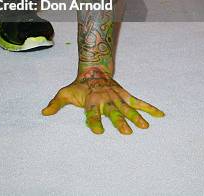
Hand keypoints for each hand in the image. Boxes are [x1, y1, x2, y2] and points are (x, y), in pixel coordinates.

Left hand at [41, 70, 163, 134]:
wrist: (93, 70)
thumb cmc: (78, 87)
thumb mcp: (65, 93)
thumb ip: (56, 104)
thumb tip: (43, 113)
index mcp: (91, 101)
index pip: (92, 113)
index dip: (94, 122)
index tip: (98, 131)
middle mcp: (105, 100)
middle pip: (113, 112)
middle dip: (119, 122)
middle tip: (126, 132)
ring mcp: (117, 97)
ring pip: (127, 108)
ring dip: (136, 117)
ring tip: (144, 127)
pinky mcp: (125, 95)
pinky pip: (138, 102)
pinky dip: (149, 108)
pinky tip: (160, 115)